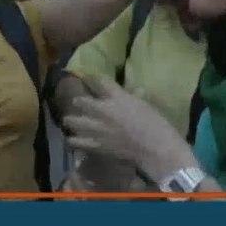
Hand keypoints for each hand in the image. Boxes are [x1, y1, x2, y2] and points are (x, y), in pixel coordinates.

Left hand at [62, 76, 195, 183]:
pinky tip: (71, 139)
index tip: (87, 77)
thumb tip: (136, 90)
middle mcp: (102, 109)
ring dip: (71, 120)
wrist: (154, 148)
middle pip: (81, 101)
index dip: (90, 78)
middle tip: (77, 102)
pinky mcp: (95, 144)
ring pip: (73, 121)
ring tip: (69, 120)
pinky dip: (74, 140)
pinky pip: (77, 141)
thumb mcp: (145, 106)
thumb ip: (135, 98)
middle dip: (78, 101)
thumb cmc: (156, 124)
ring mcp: (97, 128)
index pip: (98, 81)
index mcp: (116, 97)